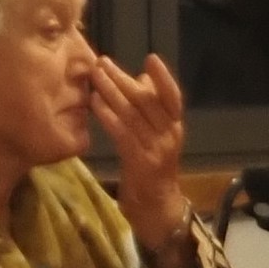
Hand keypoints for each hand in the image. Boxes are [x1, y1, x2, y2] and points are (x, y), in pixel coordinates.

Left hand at [88, 51, 193, 251]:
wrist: (158, 209)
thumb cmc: (154, 171)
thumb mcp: (157, 138)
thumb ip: (151, 109)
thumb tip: (143, 78)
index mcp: (174, 128)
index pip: (173, 98)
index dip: (164, 78)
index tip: (151, 58)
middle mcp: (168, 136)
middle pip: (147, 101)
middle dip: (123, 79)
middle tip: (102, 63)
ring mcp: (155, 149)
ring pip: (132, 114)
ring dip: (111, 92)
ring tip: (94, 77)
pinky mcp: (139, 162)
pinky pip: (121, 132)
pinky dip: (108, 115)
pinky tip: (95, 103)